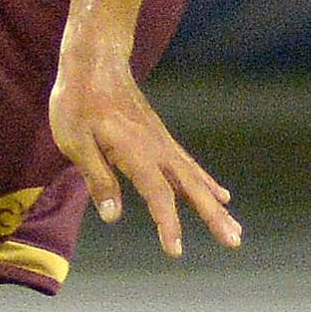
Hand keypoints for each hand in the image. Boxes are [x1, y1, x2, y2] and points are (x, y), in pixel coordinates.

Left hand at [51, 40, 237, 257]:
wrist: (96, 61)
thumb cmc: (79, 102)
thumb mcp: (75, 141)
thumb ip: (97, 177)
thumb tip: (113, 215)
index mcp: (135, 152)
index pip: (157, 193)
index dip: (168, 223)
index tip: (176, 249)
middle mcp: (157, 149)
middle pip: (190, 188)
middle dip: (212, 217)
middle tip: (234, 241)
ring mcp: (163, 143)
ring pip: (195, 179)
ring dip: (215, 206)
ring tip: (235, 230)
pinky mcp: (161, 139)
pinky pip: (189, 166)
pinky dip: (207, 184)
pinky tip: (221, 197)